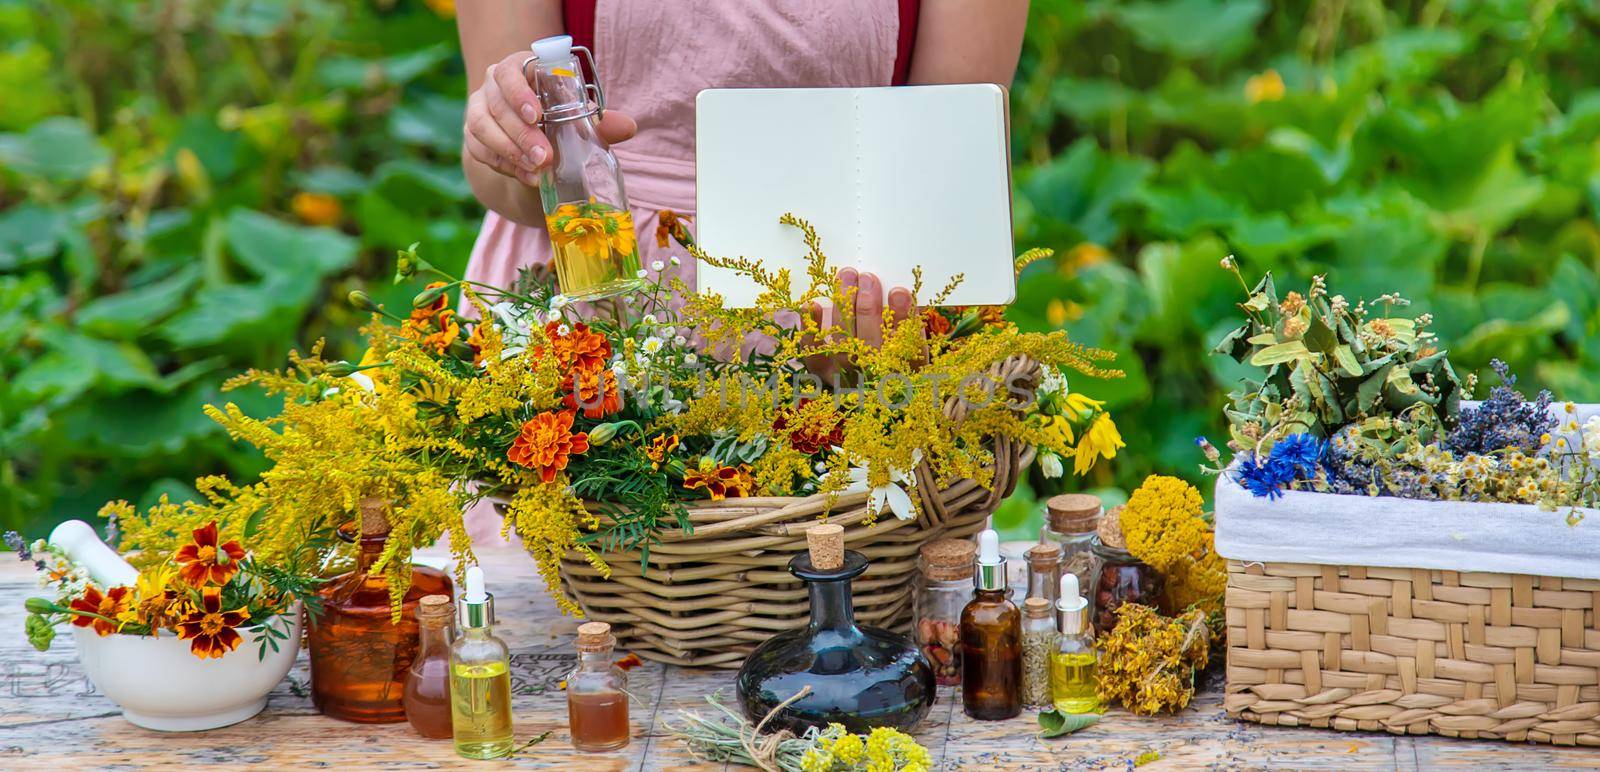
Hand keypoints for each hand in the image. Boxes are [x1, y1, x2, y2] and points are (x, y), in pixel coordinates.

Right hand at [464, 50, 637, 186]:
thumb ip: (602, 122)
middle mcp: (493, 85)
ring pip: (482, 127)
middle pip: (497, 103)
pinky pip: (479, 150)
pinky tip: (526, 176)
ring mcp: (478, 109)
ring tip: (537, 169)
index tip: (536, 115)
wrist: (532, 147)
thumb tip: (628, 127)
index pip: (510, 71)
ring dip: (510, 150)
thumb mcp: (580, 120)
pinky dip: (503, 165)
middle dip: (521, 133)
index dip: (519, 92)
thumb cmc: (560, 122)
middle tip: (545, 157)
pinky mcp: (472, 136)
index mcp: (521, 69)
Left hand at [804, 269, 916, 384]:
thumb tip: (897, 294)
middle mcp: (874, 377)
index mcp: (903, 370)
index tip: (898, 292)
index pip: (905, 345)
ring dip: (844, 306)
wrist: (868, 385)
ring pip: (843, 341)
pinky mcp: (824, 372)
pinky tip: (813, 305)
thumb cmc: (894, 355)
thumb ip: (907, 323)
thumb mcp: (911, 343)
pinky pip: (814, 353)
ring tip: (847, 276)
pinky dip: (811, 331)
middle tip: (868, 279)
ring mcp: (846, 375)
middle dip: (868, 308)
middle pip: (870, 344)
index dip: (901, 318)